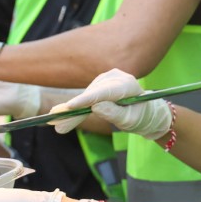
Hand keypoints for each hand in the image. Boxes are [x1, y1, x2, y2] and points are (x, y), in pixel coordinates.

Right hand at [48, 69, 171, 140]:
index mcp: (128, 85)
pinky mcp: (100, 82)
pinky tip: (63, 114)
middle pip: (92, 94)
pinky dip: (78, 106)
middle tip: (55, 121)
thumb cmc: (140, 117)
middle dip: (74, 109)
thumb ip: (114, 114)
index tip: (70, 107)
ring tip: (59, 124)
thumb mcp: (130, 121)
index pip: (104, 92)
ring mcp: (107, 77)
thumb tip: (95, 108)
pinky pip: (87, 95)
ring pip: (87, 95)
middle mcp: (116, 77)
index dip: (86, 99)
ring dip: (74, 109)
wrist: (145, 111)